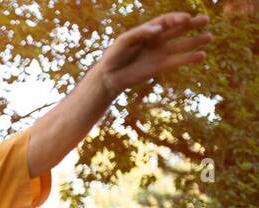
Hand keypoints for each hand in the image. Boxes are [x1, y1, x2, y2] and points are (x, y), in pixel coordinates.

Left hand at [95, 12, 210, 97]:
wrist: (109, 77)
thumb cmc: (114, 56)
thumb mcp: (123, 41)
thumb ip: (140, 33)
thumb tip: (158, 29)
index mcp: (148, 30)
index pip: (166, 21)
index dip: (177, 19)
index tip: (185, 19)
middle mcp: (157, 40)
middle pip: (178, 29)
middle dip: (192, 25)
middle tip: (206, 20)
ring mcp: (160, 53)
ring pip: (181, 45)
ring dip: (195, 41)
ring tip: (209, 37)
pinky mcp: (160, 67)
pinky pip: (178, 61)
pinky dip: (190, 59)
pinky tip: (202, 55)